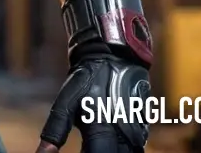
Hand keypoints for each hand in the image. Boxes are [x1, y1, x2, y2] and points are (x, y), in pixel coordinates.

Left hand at [35, 55, 150, 151]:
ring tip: (95, 143)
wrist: (114, 57)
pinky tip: (109, 142)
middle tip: (86, 147)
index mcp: (101, 126)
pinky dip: (120, 148)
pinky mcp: (144, 131)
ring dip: (110, 150)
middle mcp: (123, 134)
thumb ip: (55, 130)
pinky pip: (134, 149)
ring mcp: (137, 133)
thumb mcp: (66, 102)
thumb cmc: (85, 80)